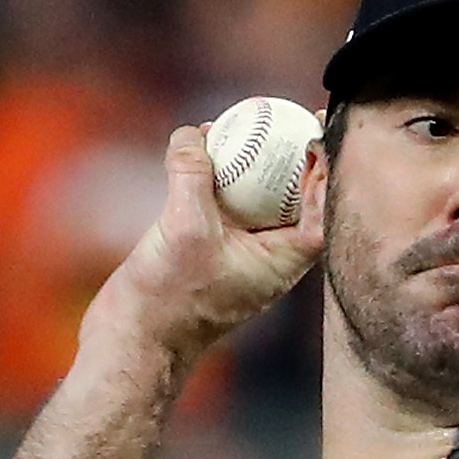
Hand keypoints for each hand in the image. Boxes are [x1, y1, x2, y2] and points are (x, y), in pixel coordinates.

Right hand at [87, 126, 325, 366]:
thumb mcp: (185, 228)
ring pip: (251, 197)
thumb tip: (194, 134)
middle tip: (287, 117)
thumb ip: (194, 176)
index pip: (320, 211)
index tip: (318, 134)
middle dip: (289, 157)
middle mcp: (264, 256)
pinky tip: (196, 143)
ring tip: (240, 121)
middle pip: (290, 198)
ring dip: (246, 161)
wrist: (132, 341)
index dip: (326, 171)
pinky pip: (216, 201)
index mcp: (280, 261)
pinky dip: (211, 173)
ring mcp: (233, 251)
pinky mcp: (203, 246)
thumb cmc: (169, 300)